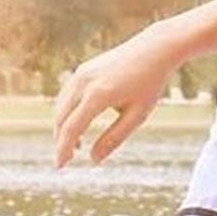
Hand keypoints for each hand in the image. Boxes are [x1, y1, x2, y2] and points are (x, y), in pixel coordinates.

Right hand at [53, 28, 176, 167]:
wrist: (155, 48)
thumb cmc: (150, 83)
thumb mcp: (138, 114)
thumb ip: (115, 138)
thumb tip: (93, 160)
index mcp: (98, 95)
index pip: (72, 129)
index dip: (63, 150)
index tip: (60, 167)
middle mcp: (84, 82)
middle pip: (61, 119)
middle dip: (61, 140)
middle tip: (69, 159)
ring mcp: (81, 73)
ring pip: (61, 107)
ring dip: (63, 127)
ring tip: (77, 145)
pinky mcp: (83, 69)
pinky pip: (67, 95)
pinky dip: (67, 112)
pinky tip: (80, 123)